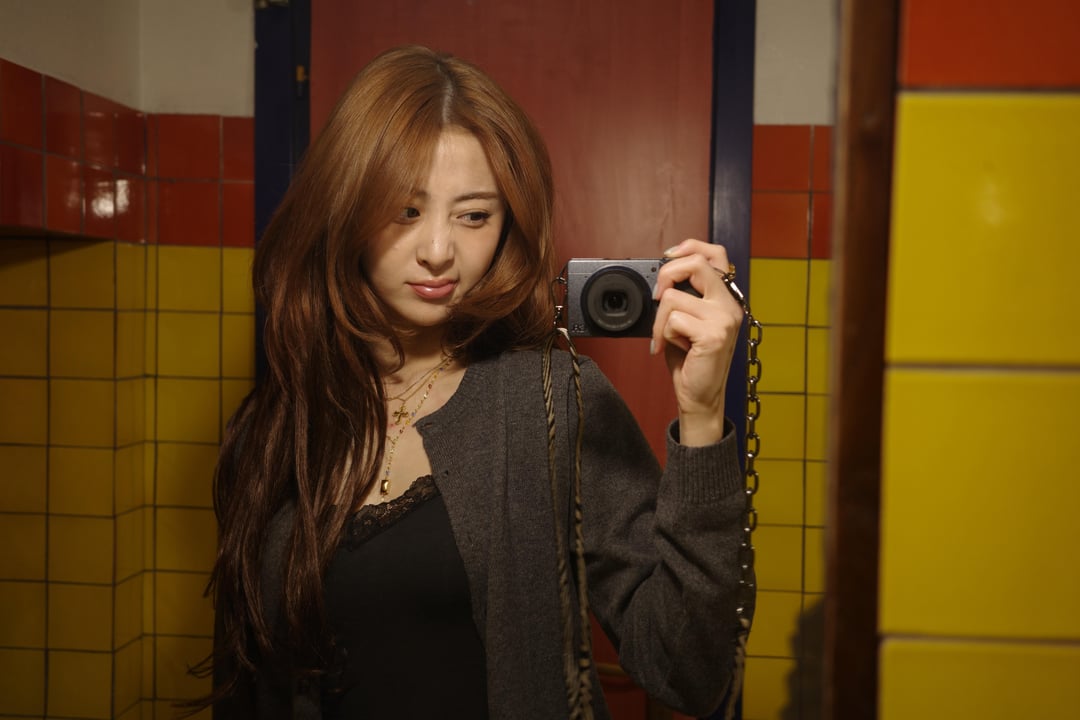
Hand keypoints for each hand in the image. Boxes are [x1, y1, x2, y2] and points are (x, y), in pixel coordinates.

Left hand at [650, 239, 744, 445]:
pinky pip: (673, 320)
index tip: (668, 256)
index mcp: (725, 298)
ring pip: (673, 297)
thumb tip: (663, 275)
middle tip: (657, 297)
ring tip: (667, 338)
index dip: (690, 247)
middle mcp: (730, 305)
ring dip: (659, 320)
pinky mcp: (714, 334)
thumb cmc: (691, 360)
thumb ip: (684, 296)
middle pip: (695, 264)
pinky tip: (674, 348)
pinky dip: (663, 335)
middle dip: (666, 276)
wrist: (699, 396)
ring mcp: (724, 319)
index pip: (716, 254)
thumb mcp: (687, 320)